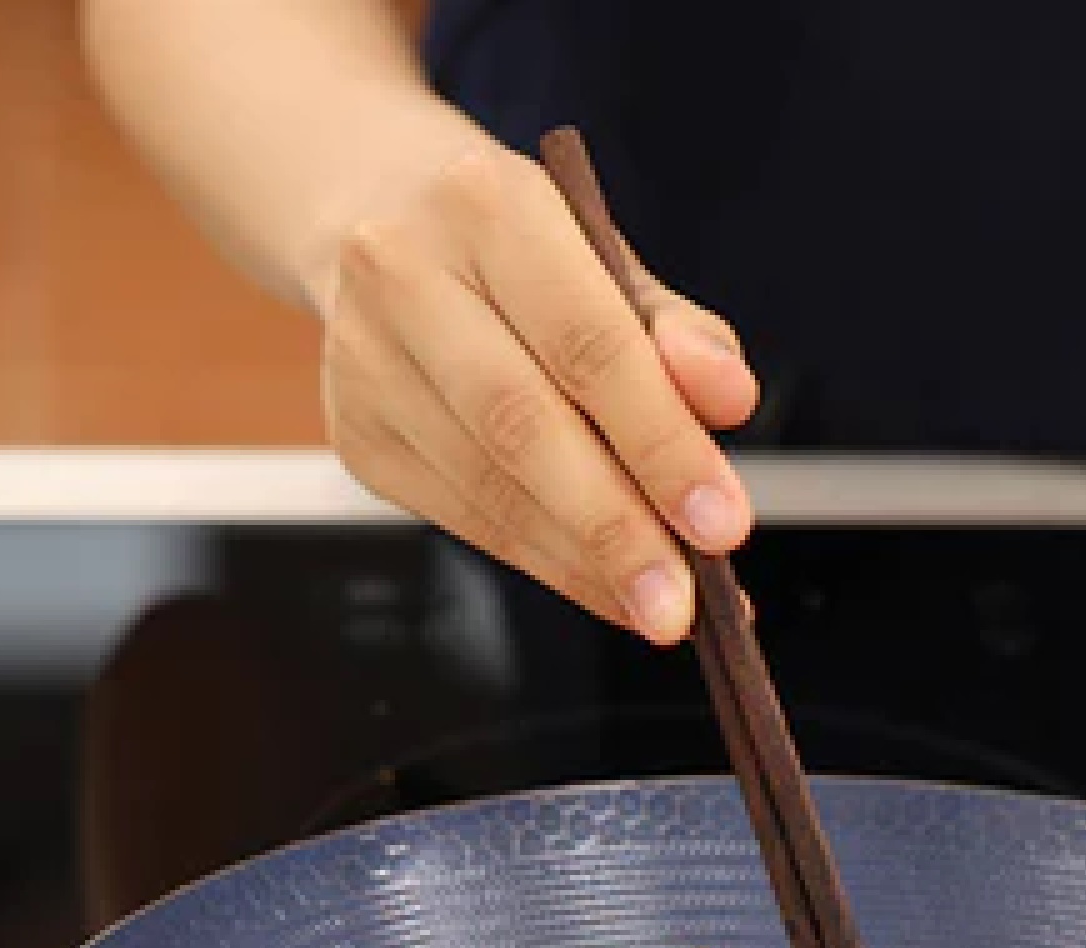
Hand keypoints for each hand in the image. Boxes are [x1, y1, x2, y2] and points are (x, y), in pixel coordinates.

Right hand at [311, 113, 760, 643]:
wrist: (372, 214)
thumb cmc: (517, 247)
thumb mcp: (608, 257)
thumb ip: (679, 333)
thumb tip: (729, 400)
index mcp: (487, 205)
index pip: (587, 343)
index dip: (660, 442)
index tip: (723, 523)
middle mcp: (405, 274)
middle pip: (522, 425)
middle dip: (614, 529)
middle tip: (682, 604)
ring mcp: (365, 360)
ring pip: (487, 486)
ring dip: (583, 562)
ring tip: (660, 605)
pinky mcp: (356, 435)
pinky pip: (464, 518)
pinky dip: (545, 561)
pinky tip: (603, 585)